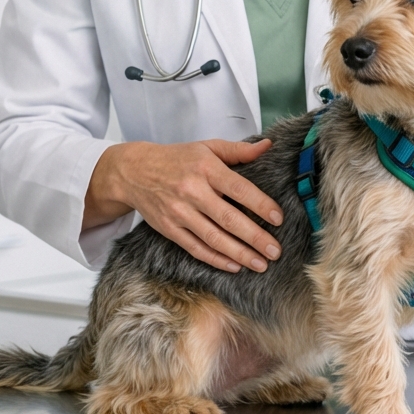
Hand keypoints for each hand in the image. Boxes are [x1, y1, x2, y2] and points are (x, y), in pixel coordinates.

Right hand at [83, 137, 283, 271]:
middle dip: (255, 237)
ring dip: (240, 254)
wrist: (134, 172)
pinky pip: (196, 248)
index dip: (260, 204)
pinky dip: (216, 259)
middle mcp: (193, 191)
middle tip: (275, 251)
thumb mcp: (206, 147)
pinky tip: (234, 266)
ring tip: (261, 264)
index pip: (239, 188)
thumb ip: (238, 150)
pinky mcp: (170, 229)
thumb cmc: (176, 159)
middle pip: (228, 218)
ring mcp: (179, 212)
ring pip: (214, 238)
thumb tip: (268, 146)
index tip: (278, 218)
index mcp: (206, 168)